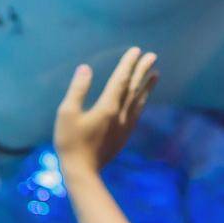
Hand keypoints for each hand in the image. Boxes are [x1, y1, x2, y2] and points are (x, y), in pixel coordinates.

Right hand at [54, 47, 157, 177]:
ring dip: (147, 86)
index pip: (120, 80)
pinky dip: (142, 102)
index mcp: (107, 107)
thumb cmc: (70, 142)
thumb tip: (86, 68)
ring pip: (139, 101)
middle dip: (142, 70)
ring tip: (156, 74)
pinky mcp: (124, 136)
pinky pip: (137, 113)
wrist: (82, 172)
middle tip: (152, 56)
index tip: (136, 50)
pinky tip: (144, 99)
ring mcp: (124, 126)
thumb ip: (78, 90)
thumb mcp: (67, 114)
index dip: (128, 64)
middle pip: (133, 88)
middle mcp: (120, 115)